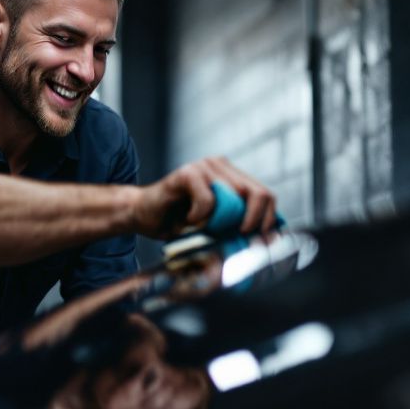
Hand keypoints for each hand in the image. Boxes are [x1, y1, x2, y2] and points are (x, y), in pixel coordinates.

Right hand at [133, 157, 276, 238]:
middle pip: (256, 194)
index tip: (261, 240)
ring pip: (234, 198)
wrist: (141, 215)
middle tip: (235, 239)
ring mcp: (204, 166)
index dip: (268, 219)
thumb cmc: (177, 222)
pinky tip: (187, 219)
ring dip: (220, 222)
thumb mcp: (215, 227)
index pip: (266, 194)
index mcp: (231, 176)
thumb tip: (263, 242)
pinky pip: (208, 201)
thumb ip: (237, 226)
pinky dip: (200, 217)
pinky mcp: (187, 172)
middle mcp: (220, 165)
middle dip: (249, 224)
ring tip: (202, 227)